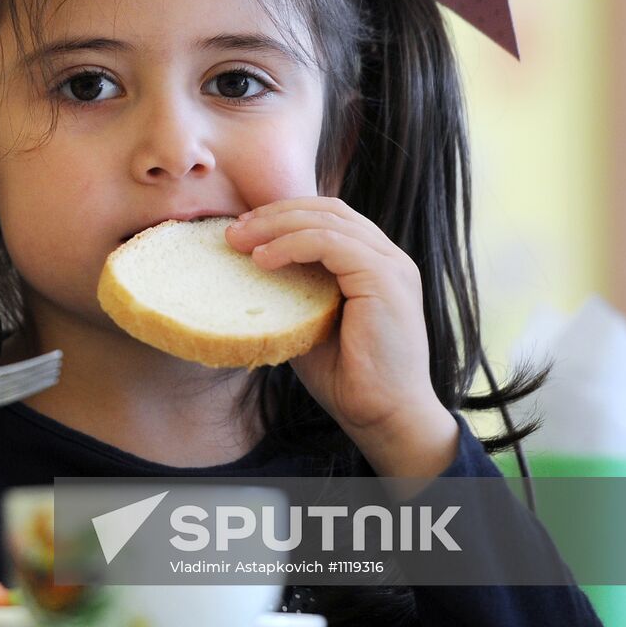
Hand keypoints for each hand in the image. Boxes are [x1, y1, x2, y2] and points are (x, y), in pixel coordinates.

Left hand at [225, 197, 457, 475]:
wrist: (382, 416)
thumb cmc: (347, 377)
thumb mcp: (310, 323)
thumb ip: (293, 292)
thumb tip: (247, 270)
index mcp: (375, 264)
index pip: (329, 217)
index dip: (284, 215)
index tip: (244, 230)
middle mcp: (388, 258)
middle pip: (328, 210)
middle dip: (275, 214)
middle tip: (234, 230)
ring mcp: (391, 266)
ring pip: (327, 221)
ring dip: (276, 226)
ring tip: (240, 242)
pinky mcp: (385, 280)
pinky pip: (330, 244)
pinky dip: (291, 245)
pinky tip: (263, 260)